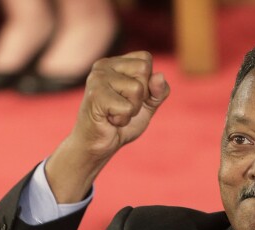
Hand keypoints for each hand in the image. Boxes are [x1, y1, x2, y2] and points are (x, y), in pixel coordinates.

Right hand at [46, 51, 170, 202]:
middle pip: (143, 69)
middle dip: (141, 96)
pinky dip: (123, 119)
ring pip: (137, 89)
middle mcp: (104, 65)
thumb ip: (158, 90)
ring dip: (132, 109)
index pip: (146, 59)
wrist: (100, 144)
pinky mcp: (95, 95)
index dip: (148, 82)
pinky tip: (109, 119)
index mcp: (116, 62)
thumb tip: (159, 76)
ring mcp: (97, 78)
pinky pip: (127, 107)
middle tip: (123, 106)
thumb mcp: (148, 104)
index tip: (131, 96)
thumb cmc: (122, 121)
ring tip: (116, 113)